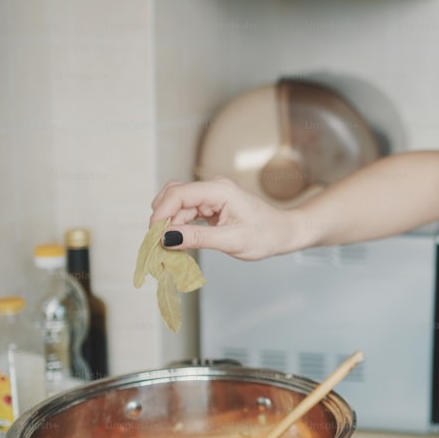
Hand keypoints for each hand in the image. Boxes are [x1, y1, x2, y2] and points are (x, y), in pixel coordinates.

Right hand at [149, 177, 297, 259]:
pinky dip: (180, 227)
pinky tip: (180, 244)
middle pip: (173, 197)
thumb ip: (198, 238)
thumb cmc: (266, 235)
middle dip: (163, 220)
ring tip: (170, 249)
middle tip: (159, 246)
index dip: (161, 214)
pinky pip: (187, 213)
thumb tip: (166, 238)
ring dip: (170, 226)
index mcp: (219, 190)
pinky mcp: (211, 206)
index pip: (177, 194)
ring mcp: (211, 196)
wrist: (284, 233)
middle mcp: (213, 188)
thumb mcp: (232, 241)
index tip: (154, 238)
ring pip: (178, 206)